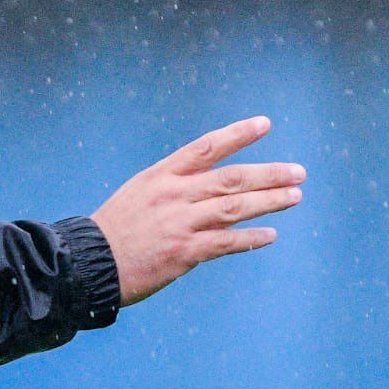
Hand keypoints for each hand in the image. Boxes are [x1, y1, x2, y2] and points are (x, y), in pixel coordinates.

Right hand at [90, 116, 304, 305]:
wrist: (89, 264)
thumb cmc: (117, 228)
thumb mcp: (141, 192)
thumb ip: (176, 185)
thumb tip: (214, 183)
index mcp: (162, 175)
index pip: (206, 147)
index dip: (237, 134)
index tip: (265, 124)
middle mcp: (174, 194)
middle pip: (231, 178)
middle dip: (269, 174)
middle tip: (298, 173)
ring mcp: (180, 223)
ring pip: (234, 207)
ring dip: (269, 201)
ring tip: (295, 197)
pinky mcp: (183, 252)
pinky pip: (226, 243)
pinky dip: (251, 239)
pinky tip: (270, 235)